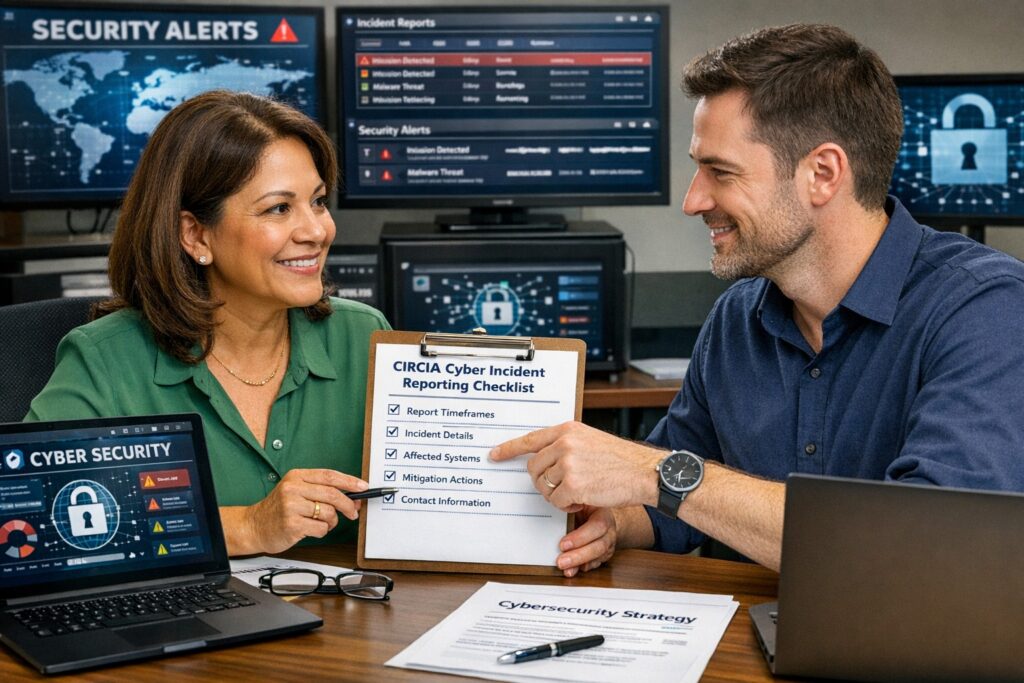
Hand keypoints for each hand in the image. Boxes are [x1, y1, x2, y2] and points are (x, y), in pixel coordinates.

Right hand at [240, 469, 368, 553]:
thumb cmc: (278, 510)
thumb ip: (322, 491)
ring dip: (331, 522)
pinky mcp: (292, 524)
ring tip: (320, 523)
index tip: (364, 487)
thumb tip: (353, 498)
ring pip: (329, 513)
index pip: (329, 476)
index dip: (350, 481)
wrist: (254, 526)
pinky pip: (321, 529)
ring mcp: (291, 506)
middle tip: (353, 512)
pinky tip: (310, 529)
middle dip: (348, 505)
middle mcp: (293, 488)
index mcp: (296, 476)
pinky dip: (321, 532)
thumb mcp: (296, 491)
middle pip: (333, 494)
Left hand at [489, 421, 663, 510]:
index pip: (530, 439)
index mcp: (567, 430)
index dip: (509, 449)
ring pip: (544, 487)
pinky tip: (585, 498)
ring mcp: (568, 464)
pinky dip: (568, 505)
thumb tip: (543, 456)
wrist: (643, 472)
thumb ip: (566, 444)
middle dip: (544, 482)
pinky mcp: (574, 486)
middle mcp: (564, 444)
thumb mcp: (590, 440)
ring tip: (580, 491)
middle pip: (534, 469)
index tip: (494, 455)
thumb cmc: (620, 459)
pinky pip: (557, 501)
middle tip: (563, 486)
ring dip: (558, 495)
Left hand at [556, 506, 616, 577]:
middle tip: (561, 561)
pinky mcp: (604, 553)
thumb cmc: (587, 507)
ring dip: (580, 564)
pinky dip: (584, 567)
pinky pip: (597, 563)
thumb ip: (570, 510)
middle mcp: (609, 530)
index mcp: (603, 513)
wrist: (599, 512)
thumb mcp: (580, 503)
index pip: (597, 526)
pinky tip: (574, 570)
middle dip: (578, 555)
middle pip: (599, 546)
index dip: (580, 537)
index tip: (563, 545)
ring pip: (599, 557)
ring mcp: (609, 543)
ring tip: (566, 569)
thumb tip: (552, 518)